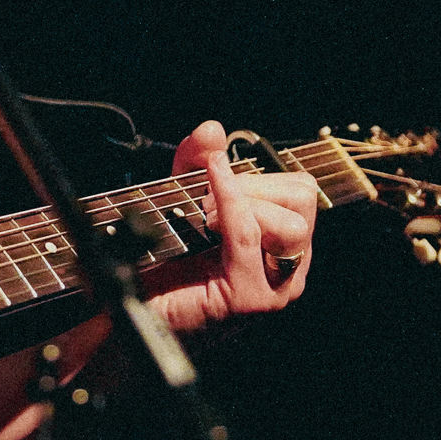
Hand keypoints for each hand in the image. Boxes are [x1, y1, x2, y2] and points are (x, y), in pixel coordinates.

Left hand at [143, 119, 318, 331]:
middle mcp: (289, 265)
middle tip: (211, 202)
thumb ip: (195, 162)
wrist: (136, 309)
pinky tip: (205, 209)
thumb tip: (213, 130)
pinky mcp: (252, 299)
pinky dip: (229, 209)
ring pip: (293, 222)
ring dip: (245, 206)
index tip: (215, 177)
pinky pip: (250, 237)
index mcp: (283, 241)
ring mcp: (276, 286)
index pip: (300, 189)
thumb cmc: (164, 261)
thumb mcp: (180, 198)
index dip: (259, 173)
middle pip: (304, 198)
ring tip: (206, 219)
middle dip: (256, 186)